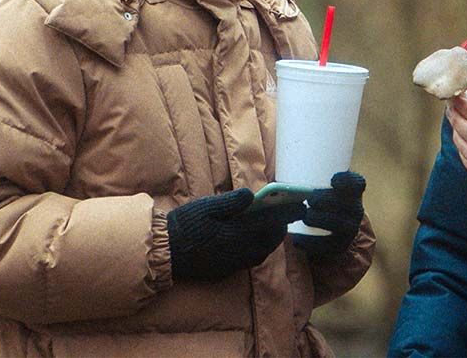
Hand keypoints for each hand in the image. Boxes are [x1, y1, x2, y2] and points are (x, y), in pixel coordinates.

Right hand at [166, 188, 304, 280]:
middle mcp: (239, 252)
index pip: (269, 223)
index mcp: (235, 234)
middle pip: (269, 240)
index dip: (286, 214)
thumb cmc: (184, 225)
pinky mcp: (226, 271)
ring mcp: (233, 264)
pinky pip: (251, 260)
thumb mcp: (206, 207)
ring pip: (262, 252)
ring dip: (271, 239)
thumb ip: (231, 202)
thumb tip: (252, 195)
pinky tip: (256, 241)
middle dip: (281, 226)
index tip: (300, 205)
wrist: (166, 252)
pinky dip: (259, 249)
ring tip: (275, 226)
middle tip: (289, 214)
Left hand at [293, 171, 365, 256]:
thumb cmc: (318, 199)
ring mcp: (349, 229)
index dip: (348, 181)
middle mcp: (355, 210)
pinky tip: (297, 239)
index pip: (357, 183)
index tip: (333, 180)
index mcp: (352, 191)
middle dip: (328, 200)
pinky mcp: (339, 246)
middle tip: (310, 199)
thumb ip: (308, 177)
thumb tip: (279, 170)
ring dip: (320, 219)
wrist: (326, 231)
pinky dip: (311, 243)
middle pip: (346, 204)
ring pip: (338, 224)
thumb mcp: (320, 186)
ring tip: (305, 217)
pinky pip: (327, 246)